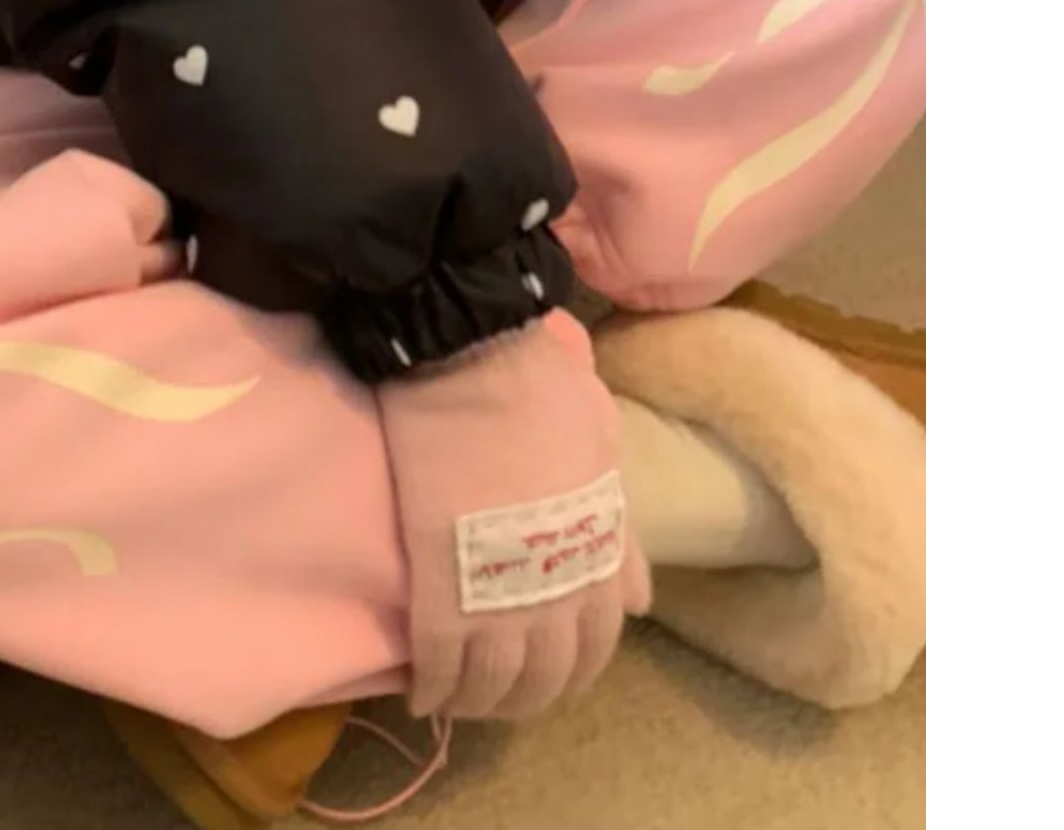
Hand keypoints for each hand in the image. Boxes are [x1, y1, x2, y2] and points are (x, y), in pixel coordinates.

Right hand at [375, 312, 649, 718]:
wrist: (474, 360)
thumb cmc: (543, 391)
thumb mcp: (602, 455)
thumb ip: (619, 532)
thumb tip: (641, 597)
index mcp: (597, 556)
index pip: (595, 645)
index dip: (570, 670)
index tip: (545, 671)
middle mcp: (558, 592)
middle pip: (545, 677)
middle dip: (523, 698)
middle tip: (497, 696)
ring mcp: (498, 596)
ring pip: (494, 683)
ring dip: (478, 703)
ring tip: (457, 701)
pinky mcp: (439, 588)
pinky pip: (439, 663)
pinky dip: (432, 687)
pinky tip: (422, 693)